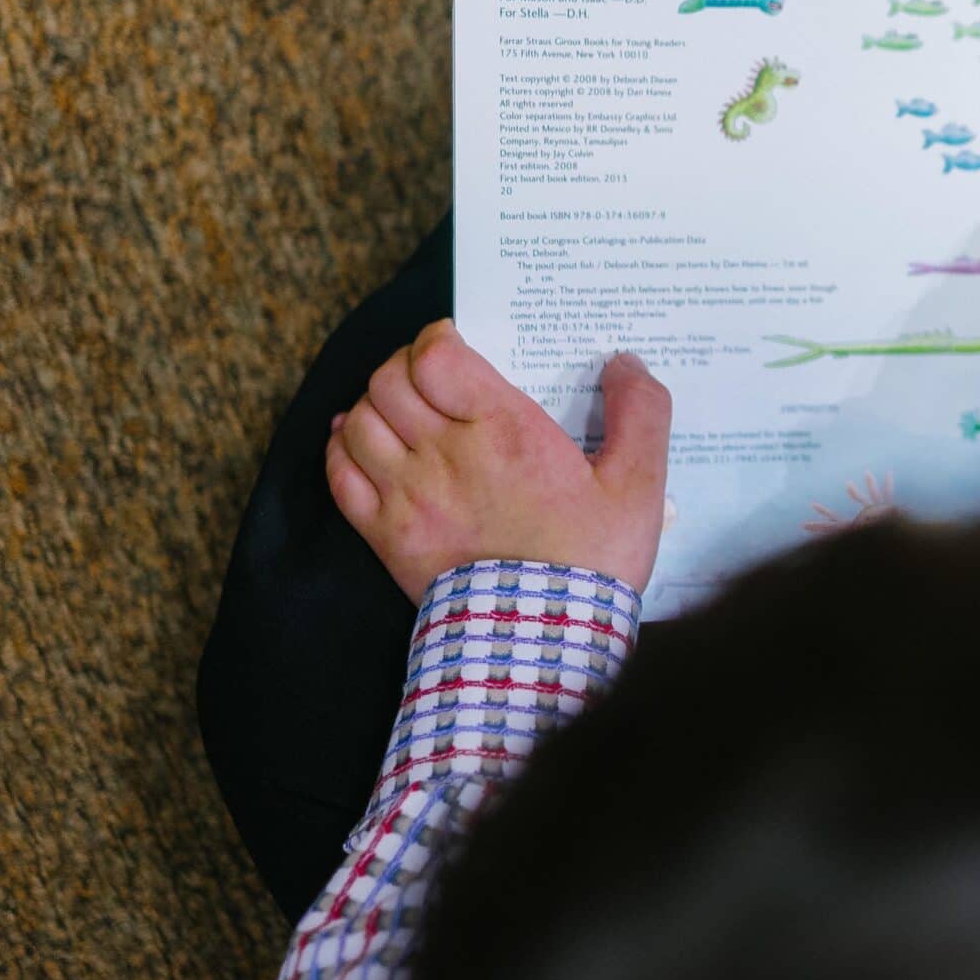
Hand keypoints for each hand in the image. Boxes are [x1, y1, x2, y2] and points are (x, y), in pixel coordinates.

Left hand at [324, 319, 671, 601]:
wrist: (545, 641)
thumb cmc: (592, 561)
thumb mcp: (639, 485)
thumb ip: (641, 413)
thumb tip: (625, 362)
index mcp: (504, 429)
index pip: (436, 356)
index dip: (437, 339)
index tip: (455, 345)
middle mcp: (445, 453)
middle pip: (390, 380)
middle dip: (405, 366)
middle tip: (431, 377)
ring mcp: (408, 495)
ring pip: (359, 420)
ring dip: (374, 404)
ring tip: (401, 411)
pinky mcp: (387, 535)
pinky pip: (339, 473)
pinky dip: (341, 448)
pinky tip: (359, 444)